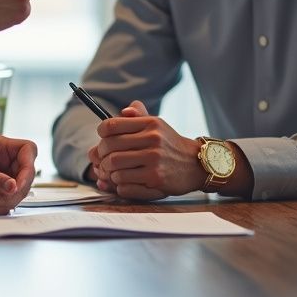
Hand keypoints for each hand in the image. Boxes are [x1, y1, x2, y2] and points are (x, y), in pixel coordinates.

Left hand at [0, 134, 36, 214]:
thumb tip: (14, 187)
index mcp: (2, 147)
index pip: (28, 150)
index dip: (29, 166)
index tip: (18, 185)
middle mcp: (7, 162)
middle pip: (25, 178)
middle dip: (7, 193)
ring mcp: (5, 179)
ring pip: (17, 195)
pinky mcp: (0, 194)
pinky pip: (6, 205)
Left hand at [87, 101, 203, 199]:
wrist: (196, 164)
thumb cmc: (169, 144)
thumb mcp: (157, 124)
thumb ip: (138, 115)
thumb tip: (123, 111)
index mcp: (150, 124)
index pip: (111, 126)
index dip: (101, 133)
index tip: (103, 137)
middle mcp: (152, 140)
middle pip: (108, 148)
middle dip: (101, 155)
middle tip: (103, 158)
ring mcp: (154, 161)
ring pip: (114, 167)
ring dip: (109, 172)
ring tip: (113, 171)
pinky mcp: (156, 180)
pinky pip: (124, 184)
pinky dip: (119, 185)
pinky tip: (124, 181)